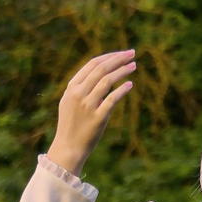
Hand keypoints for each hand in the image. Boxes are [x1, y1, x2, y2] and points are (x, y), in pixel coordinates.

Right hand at [46, 50, 137, 175]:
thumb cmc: (71, 125)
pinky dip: (122, 90)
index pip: (92, 64)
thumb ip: (82, 88)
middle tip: (132, 53)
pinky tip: (130, 85)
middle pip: (101, 69)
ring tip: (134, 66)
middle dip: (118, 59)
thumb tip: (101, 75)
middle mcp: (78, 94)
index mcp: (72, 87)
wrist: (68, 147)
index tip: (122, 53)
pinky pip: (112, 100)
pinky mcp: (97, 118)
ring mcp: (87, 105)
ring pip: (107, 81)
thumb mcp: (70, 102)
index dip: (109, 56)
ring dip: (122, 71)